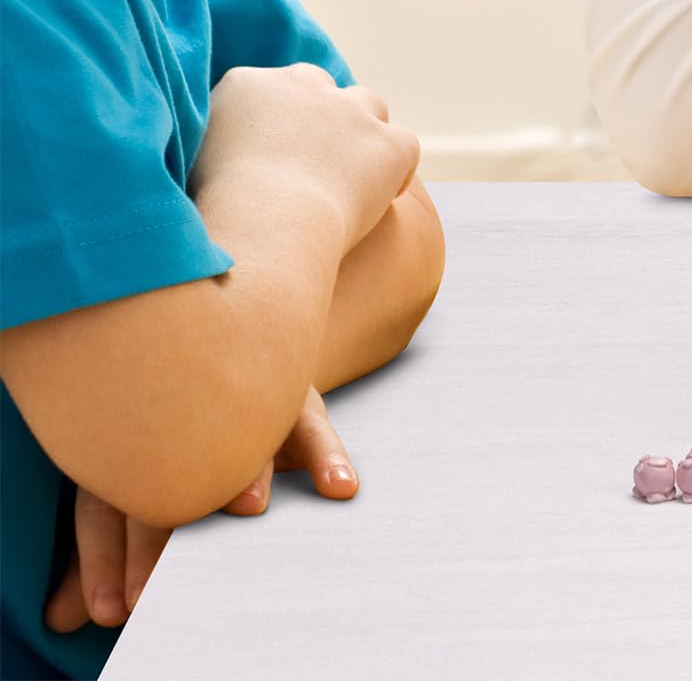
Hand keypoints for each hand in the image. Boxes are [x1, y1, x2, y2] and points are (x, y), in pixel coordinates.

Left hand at [43, 389, 356, 634]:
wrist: (242, 362)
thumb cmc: (176, 453)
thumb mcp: (131, 496)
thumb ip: (106, 555)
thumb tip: (59, 620)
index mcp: (130, 444)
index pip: (107, 504)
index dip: (106, 559)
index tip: (114, 608)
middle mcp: (183, 416)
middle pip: (170, 470)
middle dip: (167, 528)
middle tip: (163, 581)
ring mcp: (242, 401)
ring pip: (242, 434)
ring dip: (248, 469)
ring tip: (250, 506)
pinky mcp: (293, 399)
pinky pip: (313, 423)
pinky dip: (328, 455)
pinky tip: (341, 486)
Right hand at [189, 63, 418, 252]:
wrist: (261, 230)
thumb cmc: (209, 215)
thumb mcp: (183, 168)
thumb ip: (204, 146)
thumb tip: (209, 156)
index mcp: (245, 84)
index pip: (270, 89)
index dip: (275, 123)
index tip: (271, 155)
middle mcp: (302, 84)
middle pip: (319, 86)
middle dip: (318, 117)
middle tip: (308, 165)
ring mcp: (351, 110)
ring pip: (368, 106)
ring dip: (360, 135)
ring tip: (347, 179)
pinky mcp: (389, 142)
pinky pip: (403, 147)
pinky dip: (396, 170)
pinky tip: (384, 197)